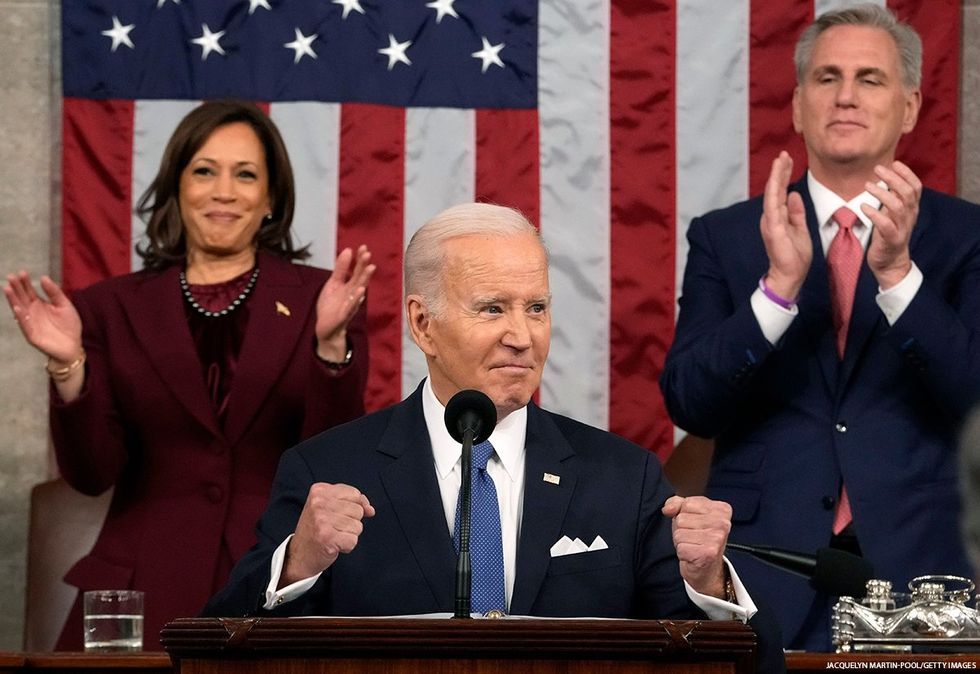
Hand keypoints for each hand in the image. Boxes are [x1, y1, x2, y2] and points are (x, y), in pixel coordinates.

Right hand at [4, 271, 82, 362]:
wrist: (73, 345)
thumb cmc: (69, 325)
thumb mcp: (64, 305)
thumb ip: (55, 293)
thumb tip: (43, 277)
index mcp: (40, 304)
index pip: (30, 291)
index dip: (25, 283)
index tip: (22, 272)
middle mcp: (32, 312)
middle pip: (22, 298)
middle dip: (16, 288)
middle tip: (10, 276)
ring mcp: (30, 323)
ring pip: (19, 309)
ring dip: (13, 300)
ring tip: (8, 288)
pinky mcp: (32, 335)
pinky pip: (25, 325)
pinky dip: (21, 317)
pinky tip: (17, 308)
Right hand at [281, 482, 375, 585]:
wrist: (298, 556)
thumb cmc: (316, 530)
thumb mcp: (329, 508)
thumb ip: (352, 502)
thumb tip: (370, 510)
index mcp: (319, 490)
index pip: (355, 494)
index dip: (355, 507)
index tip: (340, 516)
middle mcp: (319, 503)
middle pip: (358, 510)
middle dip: (351, 522)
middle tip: (333, 528)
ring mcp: (322, 520)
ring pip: (358, 526)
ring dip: (348, 535)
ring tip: (333, 536)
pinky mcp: (327, 538)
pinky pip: (353, 540)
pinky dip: (346, 546)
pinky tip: (333, 546)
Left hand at [314, 245, 375, 361]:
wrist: (326, 327)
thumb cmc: (331, 305)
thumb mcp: (333, 283)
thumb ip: (340, 268)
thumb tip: (348, 250)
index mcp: (350, 285)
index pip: (357, 269)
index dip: (360, 259)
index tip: (363, 247)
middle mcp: (353, 293)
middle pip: (359, 278)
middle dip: (363, 266)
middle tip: (368, 254)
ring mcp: (350, 304)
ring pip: (359, 290)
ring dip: (364, 280)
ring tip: (370, 268)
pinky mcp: (344, 315)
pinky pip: (351, 306)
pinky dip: (356, 298)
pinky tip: (360, 290)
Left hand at [662, 495, 731, 598]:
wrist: (707, 568)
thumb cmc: (697, 538)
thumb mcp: (687, 514)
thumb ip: (676, 503)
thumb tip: (668, 509)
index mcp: (721, 509)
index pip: (687, 503)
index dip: (684, 515)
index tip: (695, 524)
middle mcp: (723, 523)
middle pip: (682, 519)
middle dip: (682, 529)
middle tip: (694, 537)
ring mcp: (717, 538)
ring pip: (679, 533)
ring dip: (681, 542)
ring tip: (693, 545)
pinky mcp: (709, 553)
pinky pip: (680, 547)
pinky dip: (682, 553)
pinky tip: (693, 555)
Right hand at [760, 151, 811, 299]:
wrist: (790, 275)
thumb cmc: (795, 256)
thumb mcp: (800, 229)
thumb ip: (796, 212)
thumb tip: (793, 195)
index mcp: (778, 216)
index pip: (780, 191)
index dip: (783, 174)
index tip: (788, 159)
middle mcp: (771, 216)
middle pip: (774, 188)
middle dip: (779, 170)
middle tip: (784, 153)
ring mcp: (771, 221)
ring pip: (772, 193)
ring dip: (776, 176)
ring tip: (780, 159)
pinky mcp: (773, 228)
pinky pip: (773, 206)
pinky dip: (774, 191)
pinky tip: (776, 179)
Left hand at [863, 161, 919, 289]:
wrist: (890, 262)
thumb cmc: (888, 234)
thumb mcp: (893, 213)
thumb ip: (893, 197)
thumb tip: (887, 176)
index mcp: (911, 208)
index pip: (915, 186)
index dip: (907, 173)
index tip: (894, 162)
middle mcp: (910, 216)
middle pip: (907, 193)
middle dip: (893, 178)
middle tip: (877, 169)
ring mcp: (902, 228)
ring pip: (898, 206)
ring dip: (882, 193)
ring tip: (867, 185)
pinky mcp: (891, 240)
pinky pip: (885, 225)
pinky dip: (875, 214)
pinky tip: (863, 207)